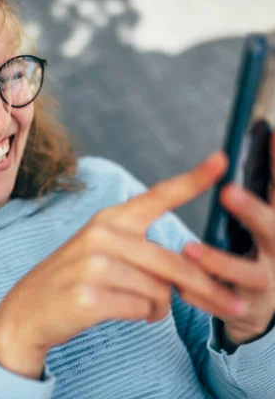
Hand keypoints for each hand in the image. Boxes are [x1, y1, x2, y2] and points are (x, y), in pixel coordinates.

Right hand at [0, 152, 244, 378]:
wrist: (27, 310)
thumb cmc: (73, 280)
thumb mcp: (102, 253)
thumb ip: (143, 254)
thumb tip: (194, 275)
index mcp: (108, 220)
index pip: (156, 197)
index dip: (192, 179)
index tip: (221, 159)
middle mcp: (101, 236)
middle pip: (174, 262)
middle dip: (202, 288)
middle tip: (226, 304)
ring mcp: (93, 265)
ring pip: (160, 290)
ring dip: (161, 306)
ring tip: (144, 308)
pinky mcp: (90, 296)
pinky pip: (143, 309)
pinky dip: (143, 316)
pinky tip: (124, 312)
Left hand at [182, 137, 274, 344]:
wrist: (260, 307)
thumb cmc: (254, 252)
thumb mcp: (260, 222)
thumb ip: (258, 191)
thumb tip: (263, 137)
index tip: (270, 135)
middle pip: (274, 230)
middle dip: (253, 211)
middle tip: (228, 191)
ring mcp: (266, 284)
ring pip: (248, 274)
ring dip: (219, 261)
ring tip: (188, 249)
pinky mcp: (246, 309)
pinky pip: (223, 303)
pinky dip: (202, 296)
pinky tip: (180, 288)